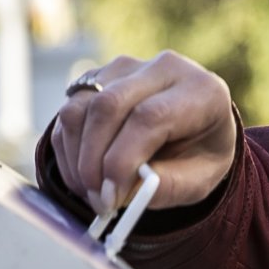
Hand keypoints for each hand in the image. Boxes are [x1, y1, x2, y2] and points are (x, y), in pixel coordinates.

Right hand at [48, 51, 240, 221]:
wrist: (194, 128)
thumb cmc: (200, 154)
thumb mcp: (200, 180)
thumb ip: (166, 188)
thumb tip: (122, 192)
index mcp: (201, 90)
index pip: (150, 116)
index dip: (123, 160)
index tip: (112, 198)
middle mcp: (163, 68)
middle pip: (108, 105)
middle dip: (93, 161)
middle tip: (96, 200)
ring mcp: (126, 68)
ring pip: (80, 107)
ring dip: (77, 158)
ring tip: (91, 192)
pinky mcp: (98, 76)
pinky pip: (68, 111)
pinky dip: (68, 150)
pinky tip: (83, 176)